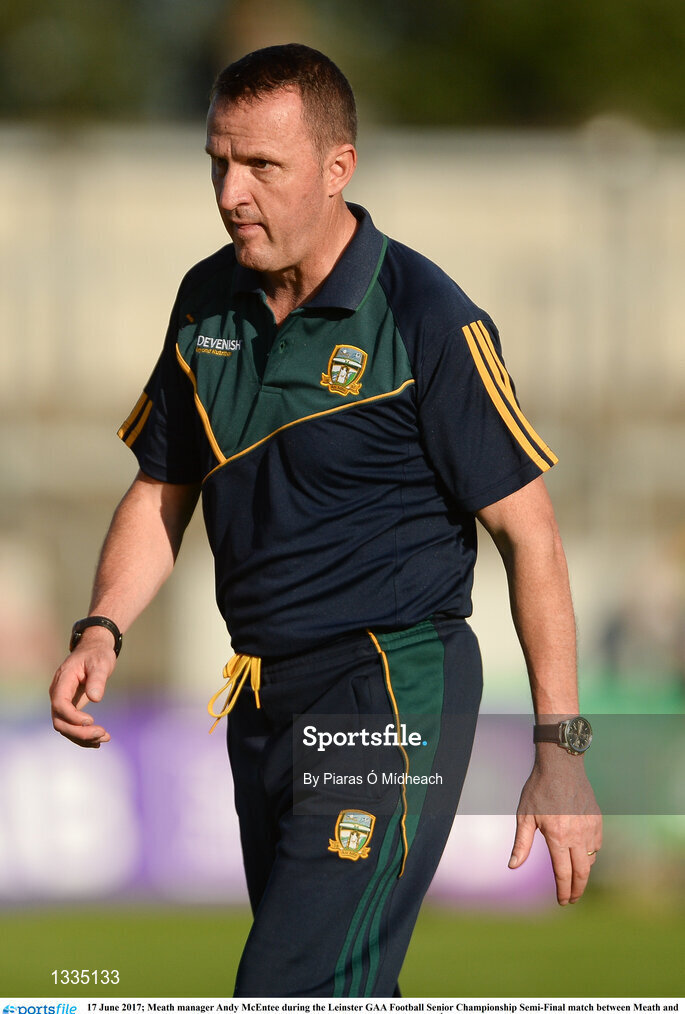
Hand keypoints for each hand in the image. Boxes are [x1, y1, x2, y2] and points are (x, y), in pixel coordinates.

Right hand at [49, 628, 116, 746]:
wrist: (94, 649)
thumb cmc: (97, 654)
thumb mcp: (100, 662)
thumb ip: (97, 679)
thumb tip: (95, 698)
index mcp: (63, 681)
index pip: (60, 704)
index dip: (72, 716)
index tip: (91, 720)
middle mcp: (58, 693)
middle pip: (60, 721)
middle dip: (79, 732)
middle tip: (103, 734)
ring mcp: (62, 702)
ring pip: (65, 727)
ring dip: (82, 737)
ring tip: (105, 738)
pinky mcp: (70, 707)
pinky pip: (71, 726)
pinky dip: (83, 736)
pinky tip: (98, 741)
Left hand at [508, 747, 601, 905]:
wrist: (561, 766)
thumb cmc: (539, 789)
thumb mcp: (525, 816)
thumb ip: (521, 844)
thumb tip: (513, 866)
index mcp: (557, 837)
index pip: (563, 874)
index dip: (563, 891)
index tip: (562, 902)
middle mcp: (577, 836)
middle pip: (582, 873)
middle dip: (577, 890)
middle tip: (572, 899)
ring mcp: (590, 828)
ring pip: (591, 859)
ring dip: (583, 871)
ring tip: (574, 877)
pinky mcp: (597, 820)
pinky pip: (597, 844)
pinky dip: (591, 853)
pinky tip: (582, 853)